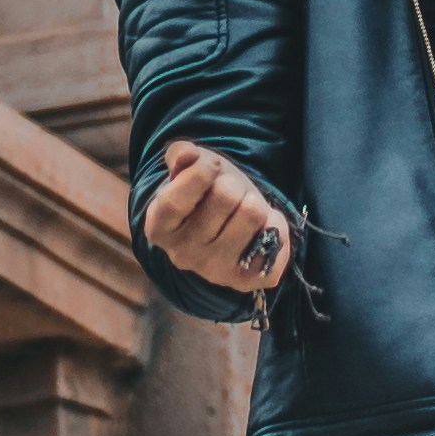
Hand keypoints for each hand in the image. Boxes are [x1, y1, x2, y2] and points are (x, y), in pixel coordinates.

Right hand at [146, 137, 293, 304]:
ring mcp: (215, 271)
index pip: (176, 200)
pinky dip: (273, 224)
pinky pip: (275, 237)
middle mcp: (183, 255)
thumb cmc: (205, 192)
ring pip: (253, 212)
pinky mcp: (248, 280)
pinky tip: (258, 230)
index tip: (211, 166)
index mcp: (160, 228)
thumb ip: (182, 156)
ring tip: (243, 209)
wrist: (226, 227)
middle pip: (225, 196)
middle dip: (232, 184)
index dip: (200, 172)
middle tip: (229, 192)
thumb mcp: (189, 169)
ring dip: (254, 201)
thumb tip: (187, 154)